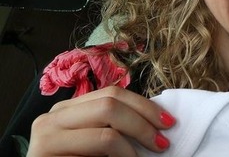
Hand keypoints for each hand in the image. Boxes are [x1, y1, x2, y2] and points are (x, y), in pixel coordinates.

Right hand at [27, 86, 175, 156]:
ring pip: (106, 133)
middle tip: (162, 143)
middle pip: (110, 105)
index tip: (169, 122)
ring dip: (131, 149)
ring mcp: (46, 136)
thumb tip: (157, 121)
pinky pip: (96, 154)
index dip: (145, 106)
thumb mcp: (96, 139)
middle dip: (143, 124)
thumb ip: (114, 125)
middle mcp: (54, 116)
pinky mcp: (45, 155)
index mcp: (69, 108)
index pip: (113, 94)